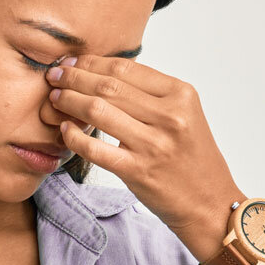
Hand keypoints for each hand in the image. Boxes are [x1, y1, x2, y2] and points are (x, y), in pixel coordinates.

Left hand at [45, 54, 244, 253]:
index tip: (72, 61)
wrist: (209, 204)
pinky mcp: (137, 171)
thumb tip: (105, 74)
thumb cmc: (193, 159)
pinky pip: (95, 148)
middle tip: (54, 75)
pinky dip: (74, 137)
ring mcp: (153, 144)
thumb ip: (152, 95)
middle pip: (108, 86)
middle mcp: (170, 116)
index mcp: (181, 95)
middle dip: (74, 77)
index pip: (126, 67)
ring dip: (69, 101)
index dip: (92, 62)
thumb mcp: (185, 115)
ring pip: (98, 111)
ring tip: (55, 98)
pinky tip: (65, 129)